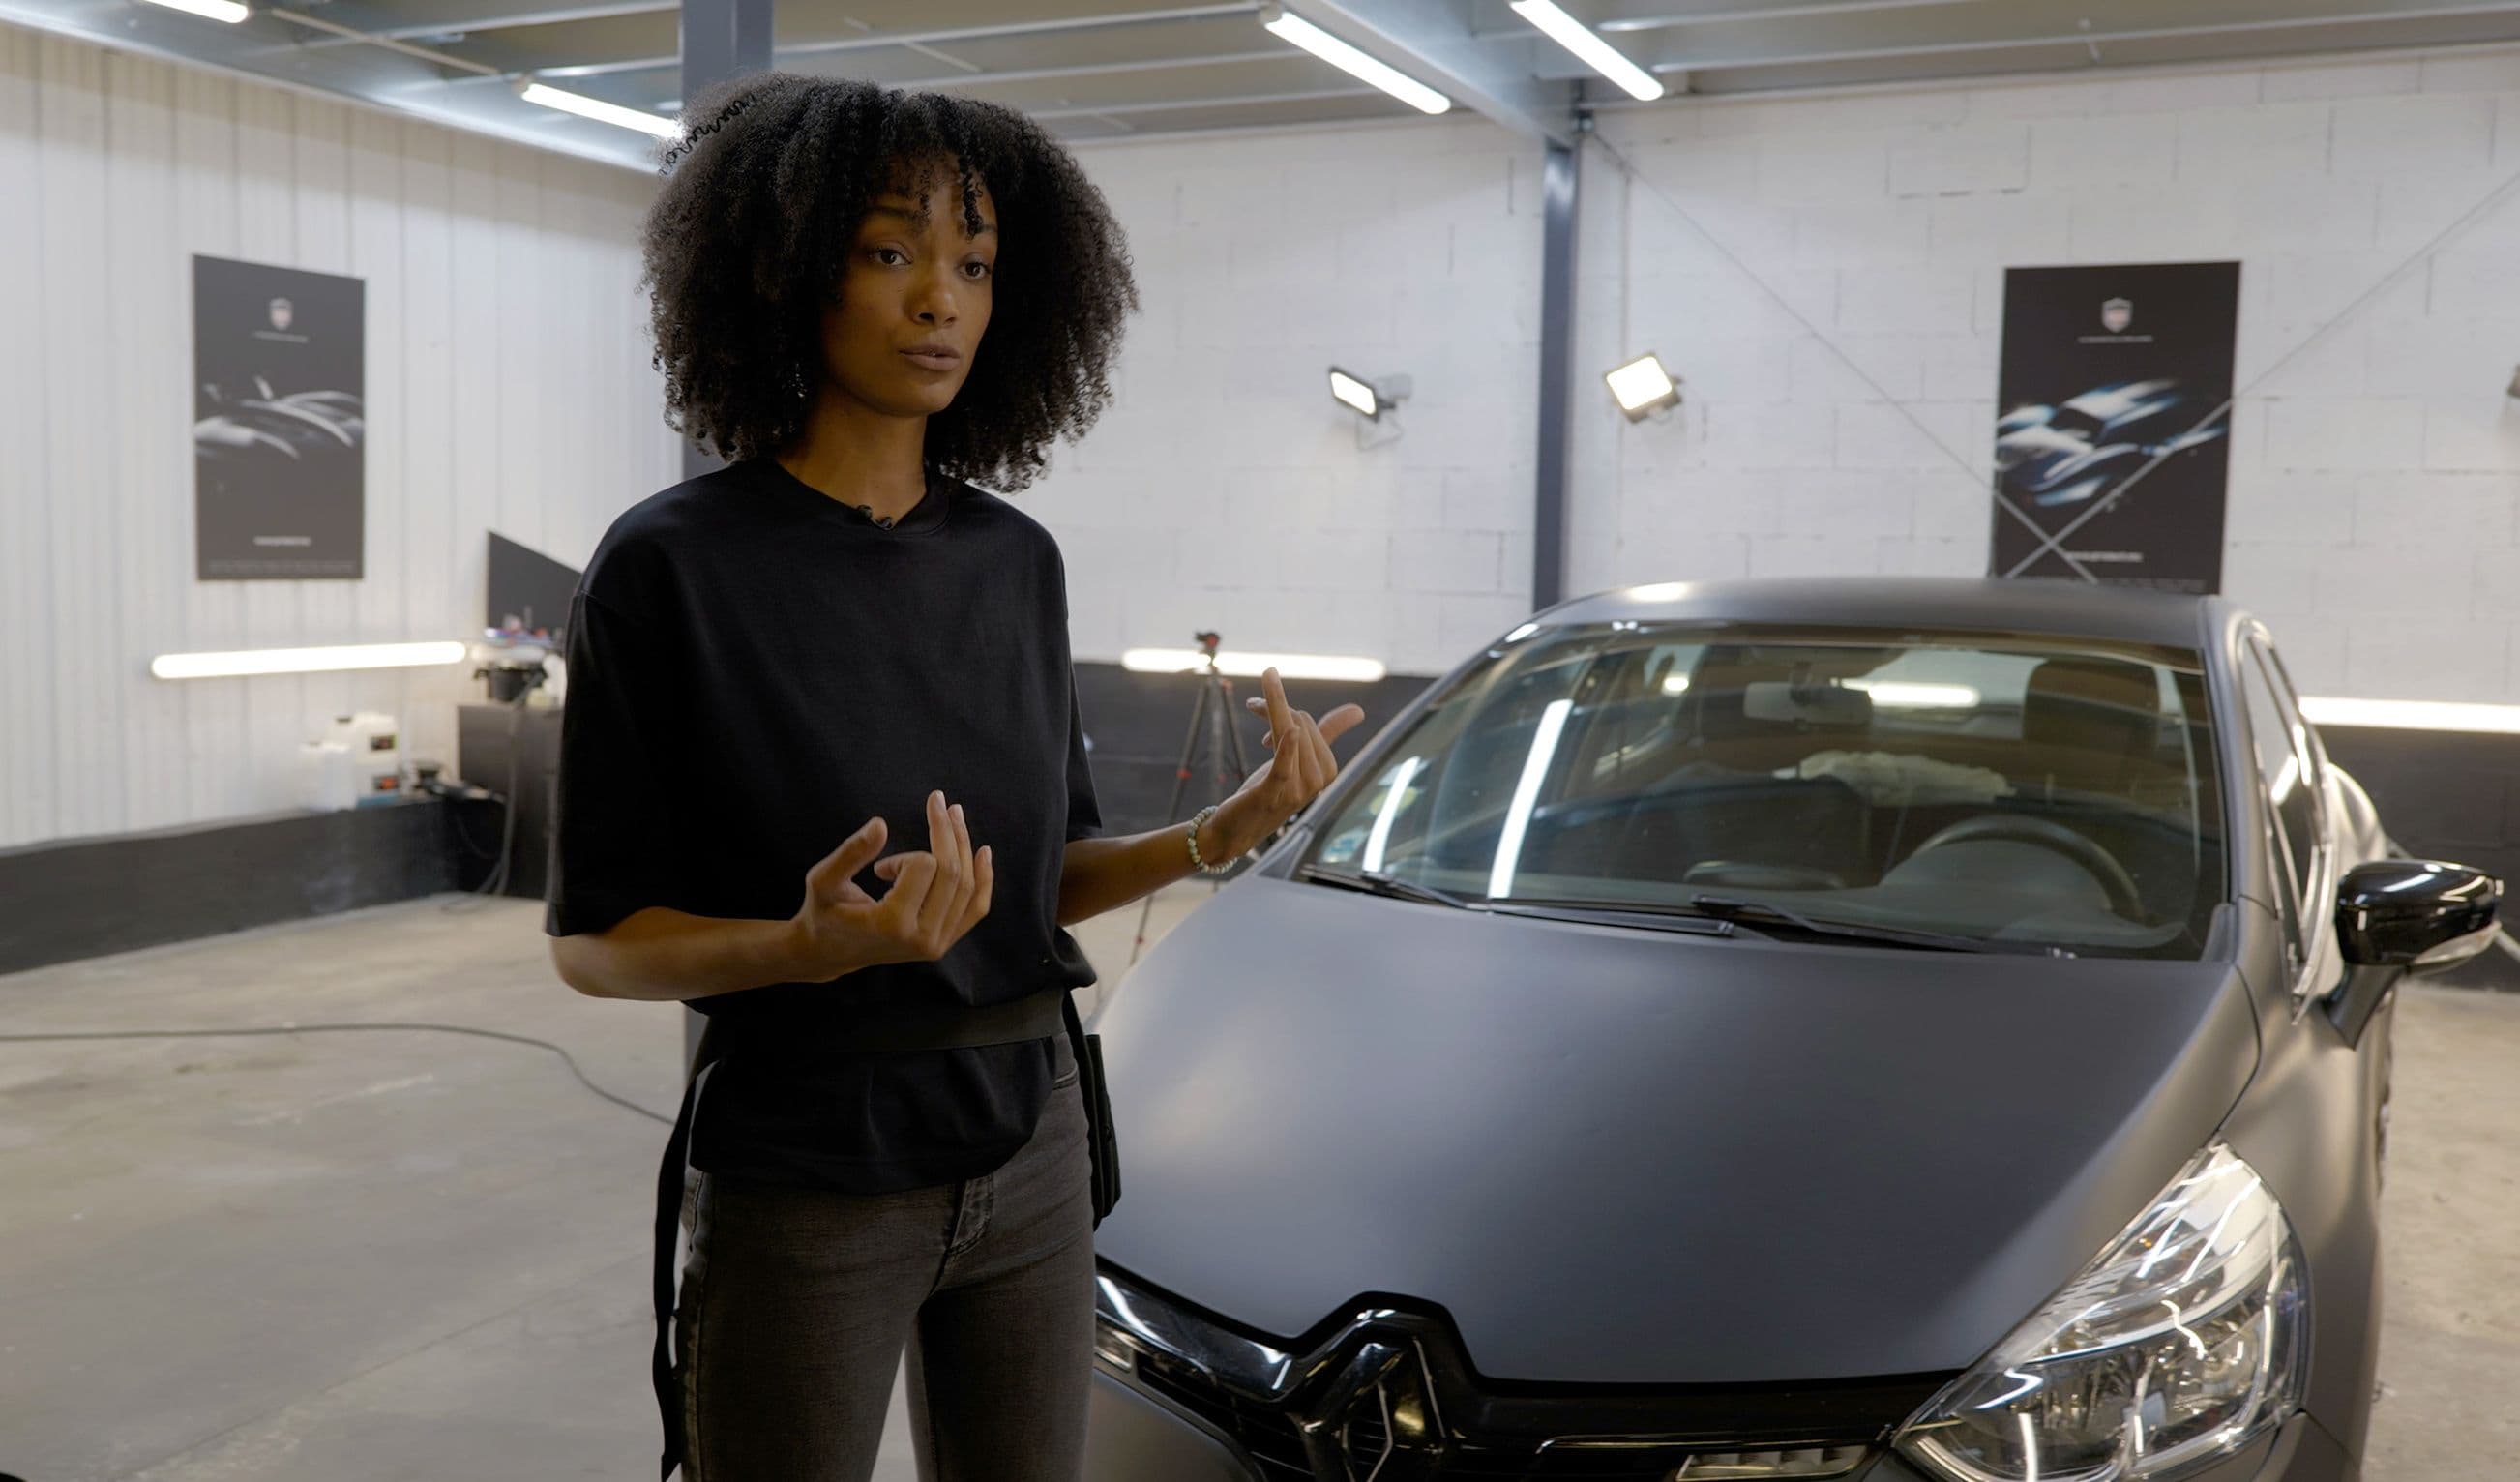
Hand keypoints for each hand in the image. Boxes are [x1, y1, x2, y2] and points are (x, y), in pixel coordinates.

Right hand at [789, 790, 994, 979]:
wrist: (829, 953)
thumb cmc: (823, 912)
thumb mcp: (823, 880)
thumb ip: (850, 853)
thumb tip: (881, 823)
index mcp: (894, 923)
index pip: (924, 866)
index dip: (904, 857)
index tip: (881, 869)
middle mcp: (923, 938)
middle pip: (953, 873)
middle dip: (947, 831)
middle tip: (938, 800)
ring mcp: (937, 944)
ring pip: (968, 887)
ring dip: (963, 845)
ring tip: (955, 814)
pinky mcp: (944, 943)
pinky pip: (975, 908)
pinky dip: (983, 878)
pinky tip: (983, 851)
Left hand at [1208, 667, 1365, 862]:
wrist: (1238, 830)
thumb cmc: (1269, 792)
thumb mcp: (1298, 763)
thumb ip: (1327, 735)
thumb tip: (1359, 710)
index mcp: (1328, 770)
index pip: (1308, 722)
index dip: (1284, 707)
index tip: (1266, 709)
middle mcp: (1317, 781)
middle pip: (1298, 724)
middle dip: (1274, 707)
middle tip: (1254, 706)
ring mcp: (1296, 791)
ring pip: (1287, 733)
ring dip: (1267, 710)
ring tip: (1252, 705)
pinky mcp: (1271, 796)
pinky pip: (1283, 768)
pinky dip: (1287, 749)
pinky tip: (1291, 732)